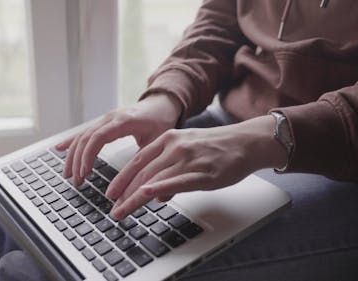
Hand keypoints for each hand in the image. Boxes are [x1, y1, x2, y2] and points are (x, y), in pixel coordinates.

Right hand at [56, 93, 182, 185]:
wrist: (161, 104)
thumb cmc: (161, 121)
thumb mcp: (157, 140)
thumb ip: (147, 158)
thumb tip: (140, 182)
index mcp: (123, 121)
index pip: (98, 137)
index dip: (88, 155)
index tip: (85, 172)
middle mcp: (110, 118)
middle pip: (86, 138)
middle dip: (77, 161)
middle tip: (76, 181)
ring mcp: (105, 119)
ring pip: (82, 136)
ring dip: (73, 156)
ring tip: (69, 175)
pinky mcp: (103, 122)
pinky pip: (84, 132)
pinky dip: (71, 141)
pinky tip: (59, 148)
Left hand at [107, 115, 286, 219]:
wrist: (246, 142)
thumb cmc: (218, 147)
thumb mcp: (188, 149)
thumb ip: (169, 169)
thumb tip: (155, 194)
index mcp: (169, 139)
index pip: (138, 160)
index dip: (122, 177)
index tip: (111, 192)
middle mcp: (175, 147)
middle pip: (142, 171)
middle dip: (123, 191)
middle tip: (113, 208)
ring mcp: (188, 159)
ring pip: (154, 178)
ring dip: (134, 197)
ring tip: (122, 211)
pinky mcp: (203, 173)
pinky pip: (177, 181)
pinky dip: (159, 188)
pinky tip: (146, 195)